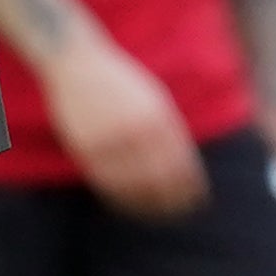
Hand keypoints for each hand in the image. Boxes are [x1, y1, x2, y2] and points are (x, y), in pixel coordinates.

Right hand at [44, 33, 207, 217]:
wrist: (78, 62)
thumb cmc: (120, 82)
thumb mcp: (153, 97)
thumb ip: (169, 129)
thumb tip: (185, 168)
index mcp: (158, 116)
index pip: (180, 162)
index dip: (190, 186)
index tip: (197, 199)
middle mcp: (135, 130)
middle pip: (160, 178)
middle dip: (172, 200)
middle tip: (179, 212)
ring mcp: (110, 140)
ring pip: (133, 184)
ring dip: (147, 204)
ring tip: (156, 214)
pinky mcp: (87, 148)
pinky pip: (107, 181)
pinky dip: (120, 197)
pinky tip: (129, 203)